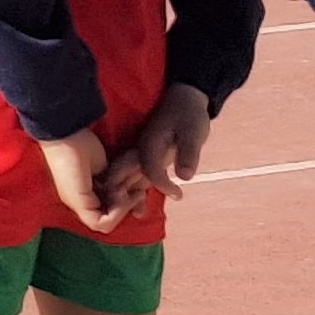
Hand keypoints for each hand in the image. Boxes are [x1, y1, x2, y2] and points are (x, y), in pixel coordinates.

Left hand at [36, 127, 141, 232]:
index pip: (106, 214)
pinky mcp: (78, 202)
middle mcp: (78, 204)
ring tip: (127, 190)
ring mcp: (76, 204)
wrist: (65, 132)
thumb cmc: (81, 144)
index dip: (124, 208)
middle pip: (106, 222)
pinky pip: (100, 223)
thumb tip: (132, 195)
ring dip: (122, 210)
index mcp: (82, 196)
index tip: (137, 193)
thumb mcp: (105, 169)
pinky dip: (116, 212)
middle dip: (126, 209)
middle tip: (135, 192)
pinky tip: (120, 193)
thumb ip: (114, 184)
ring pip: (103, 225)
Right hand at [128, 84, 215, 204]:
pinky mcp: (145, 158)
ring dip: (126, 197)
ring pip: (125, 179)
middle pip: (121, 176)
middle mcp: (138, 152)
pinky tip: (139, 209)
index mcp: (148, 145)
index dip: (162, 184)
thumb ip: (188, 154)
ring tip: (137, 215)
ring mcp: (139, 155)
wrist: (185, 98)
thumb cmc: (189, 114)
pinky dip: (134, 193)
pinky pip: (135, 178)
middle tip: (134, 213)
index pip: (149, 170)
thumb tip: (185, 176)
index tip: (178, 195)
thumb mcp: (193, 132)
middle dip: (123, 195)